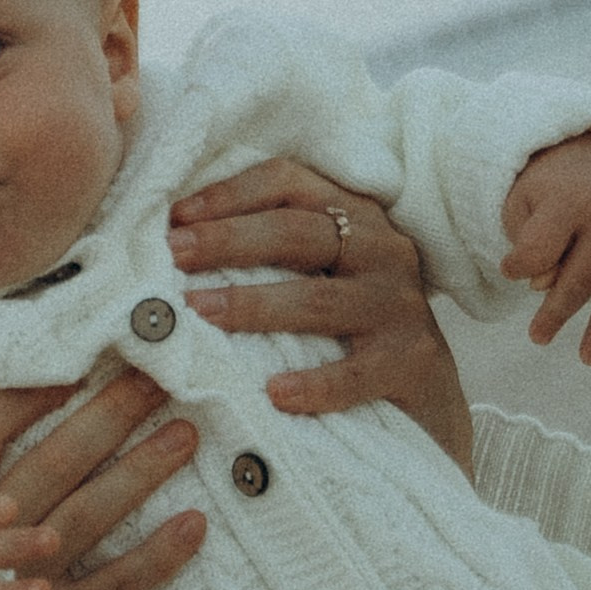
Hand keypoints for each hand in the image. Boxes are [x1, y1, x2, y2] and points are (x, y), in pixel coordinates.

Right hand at [0, 372, 205, 589]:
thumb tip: (11, 418)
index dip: (32, 390)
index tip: (79, 357)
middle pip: (52, 459)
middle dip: (109, 412)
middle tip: (156, 376)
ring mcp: (18, 584)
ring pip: (90, 513)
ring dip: (142, 471)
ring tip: (186, 435)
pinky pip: (116, 585)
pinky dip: (159, 557)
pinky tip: (196, 527)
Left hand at [167, 157, 473, 473]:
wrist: (425, 406)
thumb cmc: (345, 335)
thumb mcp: (312, 281)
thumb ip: (260, 256)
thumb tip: (165, 245)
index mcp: (350, 217)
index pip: (287, 183)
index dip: (229, 194)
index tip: (174, 217)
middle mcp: (381, 248)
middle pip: (297, 232)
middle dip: (226, 241)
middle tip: (170, 256)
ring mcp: (400, 304)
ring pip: (318, 298)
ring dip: (253, 305)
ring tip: (199, 314)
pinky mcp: (412, 360)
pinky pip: (357, 371)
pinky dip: (315, 383)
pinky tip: (274, 393)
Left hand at [499, 131, 590, 364]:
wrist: (586, 151)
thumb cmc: (543, 187)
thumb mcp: (520, 205)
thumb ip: (528, 245)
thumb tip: (545, 287)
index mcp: (568, 203)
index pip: (540, 252)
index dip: (517, 266)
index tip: (505, 270)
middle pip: (581, 279)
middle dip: (556, 313)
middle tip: (537, 338)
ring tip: (588, 360)